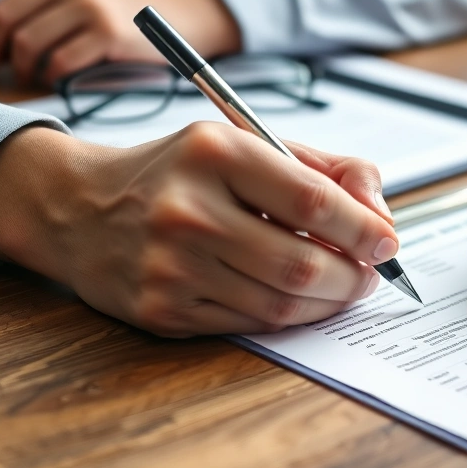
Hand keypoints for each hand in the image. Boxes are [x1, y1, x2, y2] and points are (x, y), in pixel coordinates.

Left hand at [0, 0, 240, 85]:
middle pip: (8, 23)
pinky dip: (52, 76)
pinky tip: (57, 80)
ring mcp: (90, 7)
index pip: (3, 6)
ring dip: (24, 69)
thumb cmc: (122, 15)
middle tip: (0, 75)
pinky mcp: (108, 34)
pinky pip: (60, 62)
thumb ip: (35, 5)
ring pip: (29, 43)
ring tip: (30, 79)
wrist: (176, 19)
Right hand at [0, 123, 397, 336]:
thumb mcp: (248, 143)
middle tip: (368, 275)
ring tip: (341, 288)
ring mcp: (169, 265)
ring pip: (280, 304)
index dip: (363, 228)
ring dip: (327, 303)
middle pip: (302, 264)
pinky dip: (285, 317)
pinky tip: (295, 300)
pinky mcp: (160, 308)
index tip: (387, 242)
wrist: (79, 208)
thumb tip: (380, 219)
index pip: (313, 198)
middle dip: (353, 277)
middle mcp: (187, 209)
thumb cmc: (181, 172)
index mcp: (215, 151)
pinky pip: (247, 323)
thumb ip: (327, 170)